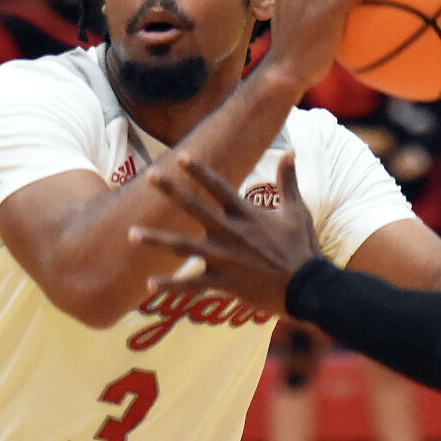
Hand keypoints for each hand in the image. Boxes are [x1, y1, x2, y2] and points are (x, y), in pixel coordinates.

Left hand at [129, 151, 319, 317]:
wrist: (310, 288)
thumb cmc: (303, 249)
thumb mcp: (298, 211)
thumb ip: (288, 181)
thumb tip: (291, 152)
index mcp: (246, 214)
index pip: (218, 186)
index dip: (198, 170)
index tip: (179, 157)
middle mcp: (231, 233)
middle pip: (195, 208)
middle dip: (171, 191)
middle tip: (149, 176)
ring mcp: (226, 259)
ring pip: (184, 247)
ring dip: (156, 240)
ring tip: (131, 234)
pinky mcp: (225, 283)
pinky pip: (193, 286)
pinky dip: (171, 287)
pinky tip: (147, 286)